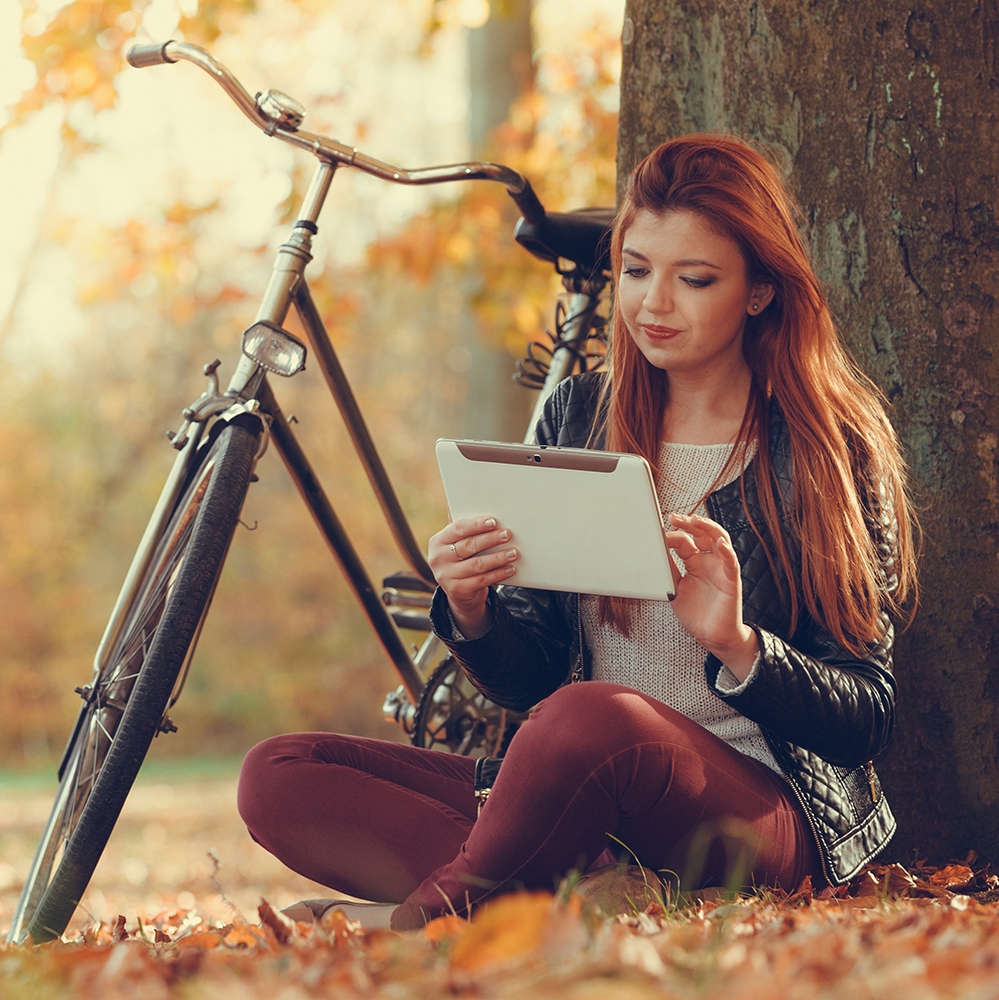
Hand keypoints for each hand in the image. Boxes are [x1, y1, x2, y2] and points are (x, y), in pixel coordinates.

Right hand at [427, 517, 518, 638]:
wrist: (459, 591)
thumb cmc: (462, 559)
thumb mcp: (458, 544)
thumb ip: (467, 528)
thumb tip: (484, 505)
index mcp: (438, 541)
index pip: (458, 529)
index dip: (476, 525)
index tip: (493, 522)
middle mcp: (438, 558)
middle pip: (468, 546)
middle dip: (490, 539)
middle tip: (507, 534)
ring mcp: (446, 576)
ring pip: (476, 564)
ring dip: (498, 557)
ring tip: (513, 552)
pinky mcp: (457, 590)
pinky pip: (481, 580)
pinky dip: (498, 574)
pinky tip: (510, 569)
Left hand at [664, 513, 758, 679]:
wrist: (711, 636)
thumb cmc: (696, 613)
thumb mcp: (675, 588)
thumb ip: (668, 571)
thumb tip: (653, 553)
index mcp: (695, 562)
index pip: (685, 541)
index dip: (673, 534)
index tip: (659, 532)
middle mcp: (709, 562)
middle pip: (702, 534)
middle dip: (689, 524)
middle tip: (674, 517)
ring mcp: (721, 569)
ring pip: (720, 540)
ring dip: (708, 529)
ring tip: (696, 521)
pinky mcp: (731, 580)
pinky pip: (731, 563)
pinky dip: (727, 552)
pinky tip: (720, 544)